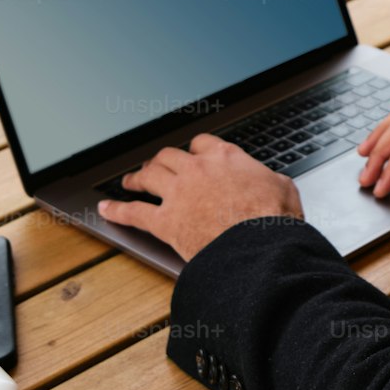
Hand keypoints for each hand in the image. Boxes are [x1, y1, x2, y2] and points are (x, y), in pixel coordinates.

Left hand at [96, 132, 303, 260]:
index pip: (202, 143)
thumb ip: (271, 180)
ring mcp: (178, 194)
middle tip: (155, 165)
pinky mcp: (165, 221)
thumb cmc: (273, 219)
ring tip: (129, 180)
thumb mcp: (284, 188)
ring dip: (137, 177)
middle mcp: (197, 169)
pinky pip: (133, 212)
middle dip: (160, 159)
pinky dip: (116, 209)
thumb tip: (273, 183)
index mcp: (226, 157)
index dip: (195, 149)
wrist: (257, 246)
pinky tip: (104, 208)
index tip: (193, 154)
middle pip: (170, 155)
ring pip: (149, 176)